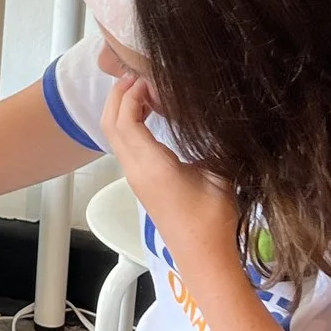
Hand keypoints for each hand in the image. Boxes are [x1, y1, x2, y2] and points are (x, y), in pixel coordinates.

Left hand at [103, 76, 235, 264]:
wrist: (203, 255)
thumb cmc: (213, 218)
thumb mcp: (219, 173)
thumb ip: (211, 140)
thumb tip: (213, 114)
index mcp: (151, 165)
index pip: (126, 120)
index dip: (132, 94)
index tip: (151, 78)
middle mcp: (135, 169)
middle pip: (111, 124)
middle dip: (119, 95)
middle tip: (139, 75)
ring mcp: (135, 177)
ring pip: (114, 135)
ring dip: (121, 109)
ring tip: (144, 90)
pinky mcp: (140, 182)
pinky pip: (124, 145)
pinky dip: (128, 123)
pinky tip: (149, 115)